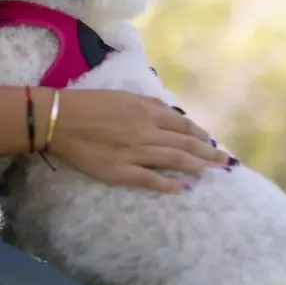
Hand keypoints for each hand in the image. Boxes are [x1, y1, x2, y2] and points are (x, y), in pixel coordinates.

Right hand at [45, 88, 229, 193]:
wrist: (60, 119)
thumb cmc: (89, 103)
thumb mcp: (123, 95)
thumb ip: (149, 104)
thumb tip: (171, 112)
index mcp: (146, 110)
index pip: (182, 124)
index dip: (200, 134)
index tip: (212, 142)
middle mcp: (146, 130)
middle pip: (184, 143)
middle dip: (208, 153)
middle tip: (225, 162)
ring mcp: (135, 152)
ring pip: (173, 160)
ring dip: (195, 166)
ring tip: (209, 172)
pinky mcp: (121, 171)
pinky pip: (149, 179)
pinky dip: (167, 184)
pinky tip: (181, 188)